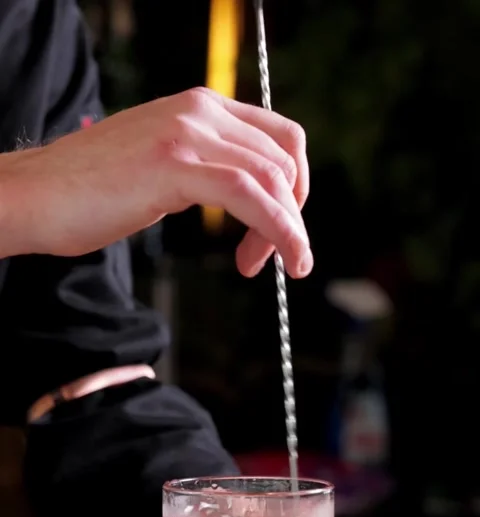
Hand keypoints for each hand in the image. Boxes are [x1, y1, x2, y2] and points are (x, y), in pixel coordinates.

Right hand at [3, 88, 311, 276]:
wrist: (35, 194)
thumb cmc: (90, 191)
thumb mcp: (160, 164)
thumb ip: (203, 166)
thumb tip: (245, 195)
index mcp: (199, 106)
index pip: (282, 138)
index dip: (295, 188)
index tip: (282, 228)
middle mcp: (199, 110)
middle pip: (284, 162)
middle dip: (290, 218)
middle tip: (269, 260)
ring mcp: (186, 134)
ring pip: (273, 179)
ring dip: (288, 231)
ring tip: (277, 267)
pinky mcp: (173, 166)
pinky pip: (249, 195)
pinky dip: (279, 229)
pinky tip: (282, 259)